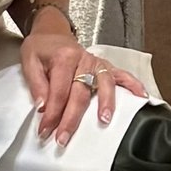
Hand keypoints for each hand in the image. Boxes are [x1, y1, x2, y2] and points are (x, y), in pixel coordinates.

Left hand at [21, 14, 145, 148]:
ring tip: (104, 120)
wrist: (51, 32)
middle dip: (72, 118)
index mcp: (64, 58)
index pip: (59, 91)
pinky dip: (133, 84)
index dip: (52, 114)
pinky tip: (141, 95)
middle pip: (81, 93)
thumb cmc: (41, 48)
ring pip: (104, 85)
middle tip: (64, 138)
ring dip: (105, 103)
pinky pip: (122, 75)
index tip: (45, 130)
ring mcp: (96, 63)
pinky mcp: (105, 66)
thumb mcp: (28, 61)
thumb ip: (36, 84)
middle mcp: (83, 60)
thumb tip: (42, 107)